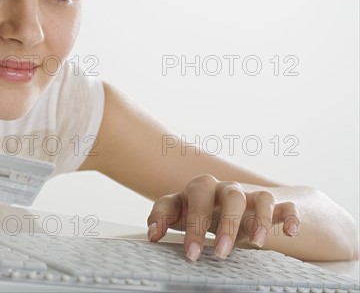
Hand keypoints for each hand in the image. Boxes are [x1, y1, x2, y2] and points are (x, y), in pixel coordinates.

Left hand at [146, 174, 299, 260]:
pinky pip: (286, 206)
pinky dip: (290, 217)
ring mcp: (250, 196)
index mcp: (200, 188)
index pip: (195, 200)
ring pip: (261, 198)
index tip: (192, 254)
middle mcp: (226, 189)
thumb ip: (160, 217)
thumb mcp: (175, 210)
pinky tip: (290, 232)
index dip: (193, 226)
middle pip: (230, 196)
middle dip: (227, 224)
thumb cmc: (195, 208)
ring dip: (261, 219)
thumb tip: (152, 233)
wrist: (220, 201)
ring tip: (257, 243)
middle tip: (221, 253)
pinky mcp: (271, 206)